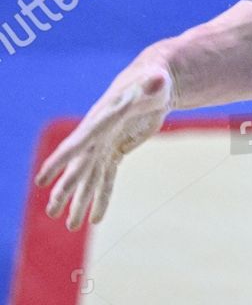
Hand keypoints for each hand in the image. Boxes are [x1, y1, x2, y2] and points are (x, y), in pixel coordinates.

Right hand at [34, 55, 175, 228]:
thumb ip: (153, 82)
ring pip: (89, 178)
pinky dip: (101, 198)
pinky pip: (106, 179)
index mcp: (101, 120)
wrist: (153, 83)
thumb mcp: (156, 79)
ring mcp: (105, 145)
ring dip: (79, 202)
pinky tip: (95, 218)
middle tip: (51, 213)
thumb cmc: (154, 78)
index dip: (60, 161)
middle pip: (78, 167)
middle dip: (65, 190)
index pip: (78, 143)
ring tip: (69, 226)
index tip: (42, 179)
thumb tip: (156, 79)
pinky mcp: (115, 151)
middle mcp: (97, 136)